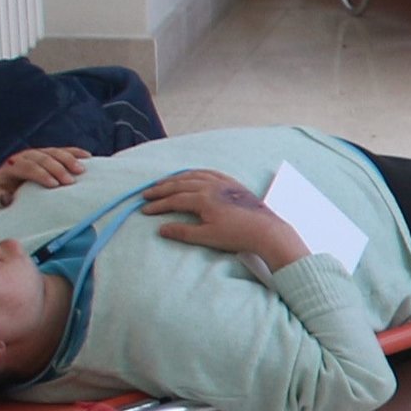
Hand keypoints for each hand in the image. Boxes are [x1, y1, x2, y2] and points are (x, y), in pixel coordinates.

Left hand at [0, 145, 89, 214]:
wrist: (4, 184)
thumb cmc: (1, 193)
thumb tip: (7, 198)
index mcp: (12, 165)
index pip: (28, 167)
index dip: (41, 174)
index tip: (54, 184)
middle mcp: (25, 156)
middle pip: (43, 158)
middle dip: (58, 169)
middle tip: (70, 181)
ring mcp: (38, 153)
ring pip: (54, 152)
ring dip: (69, 160)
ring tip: (81, 170)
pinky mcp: (48, 154)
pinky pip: (63, 150)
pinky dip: (75, 153)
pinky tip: (87, 157)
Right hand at [142, 170, 305, 268]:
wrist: (266, 231)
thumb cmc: (237, 236)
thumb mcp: (207, 237)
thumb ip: (183, 232)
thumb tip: (161, 229)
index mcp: (203, 199)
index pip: (174, 200)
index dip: (158, 205)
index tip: (144, 210)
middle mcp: (211, 186)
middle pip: (180, 184)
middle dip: (162, 189)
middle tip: (147, 194)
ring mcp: (223, 183)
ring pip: (194, 175)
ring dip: (176, 178)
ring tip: (164, 183)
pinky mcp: (233, 184)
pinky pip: (210, 173)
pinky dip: (196, 173)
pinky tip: (191, 175)